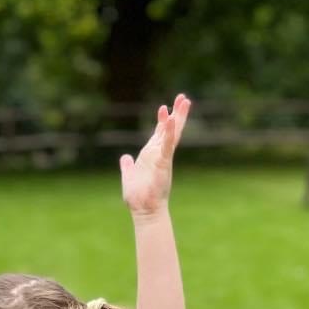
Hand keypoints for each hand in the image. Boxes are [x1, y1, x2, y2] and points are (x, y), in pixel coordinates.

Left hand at [120, 94, 189, 216]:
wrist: (144, 211)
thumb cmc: (138, 198)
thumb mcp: (129, 177)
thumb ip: (127, 166)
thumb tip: (125, 158)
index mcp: (152, 156)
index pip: (159, 135)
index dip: (162, 121)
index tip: (165, 107)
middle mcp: (160, 155)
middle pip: (170, 129)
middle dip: (177, 113)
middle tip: (184, 97)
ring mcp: (163, 158)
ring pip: (172, 133)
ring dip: (178, 117)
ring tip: (184, 101)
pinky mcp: (164, 163)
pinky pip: (168, 145)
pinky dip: (169, 132)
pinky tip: (171, 120)